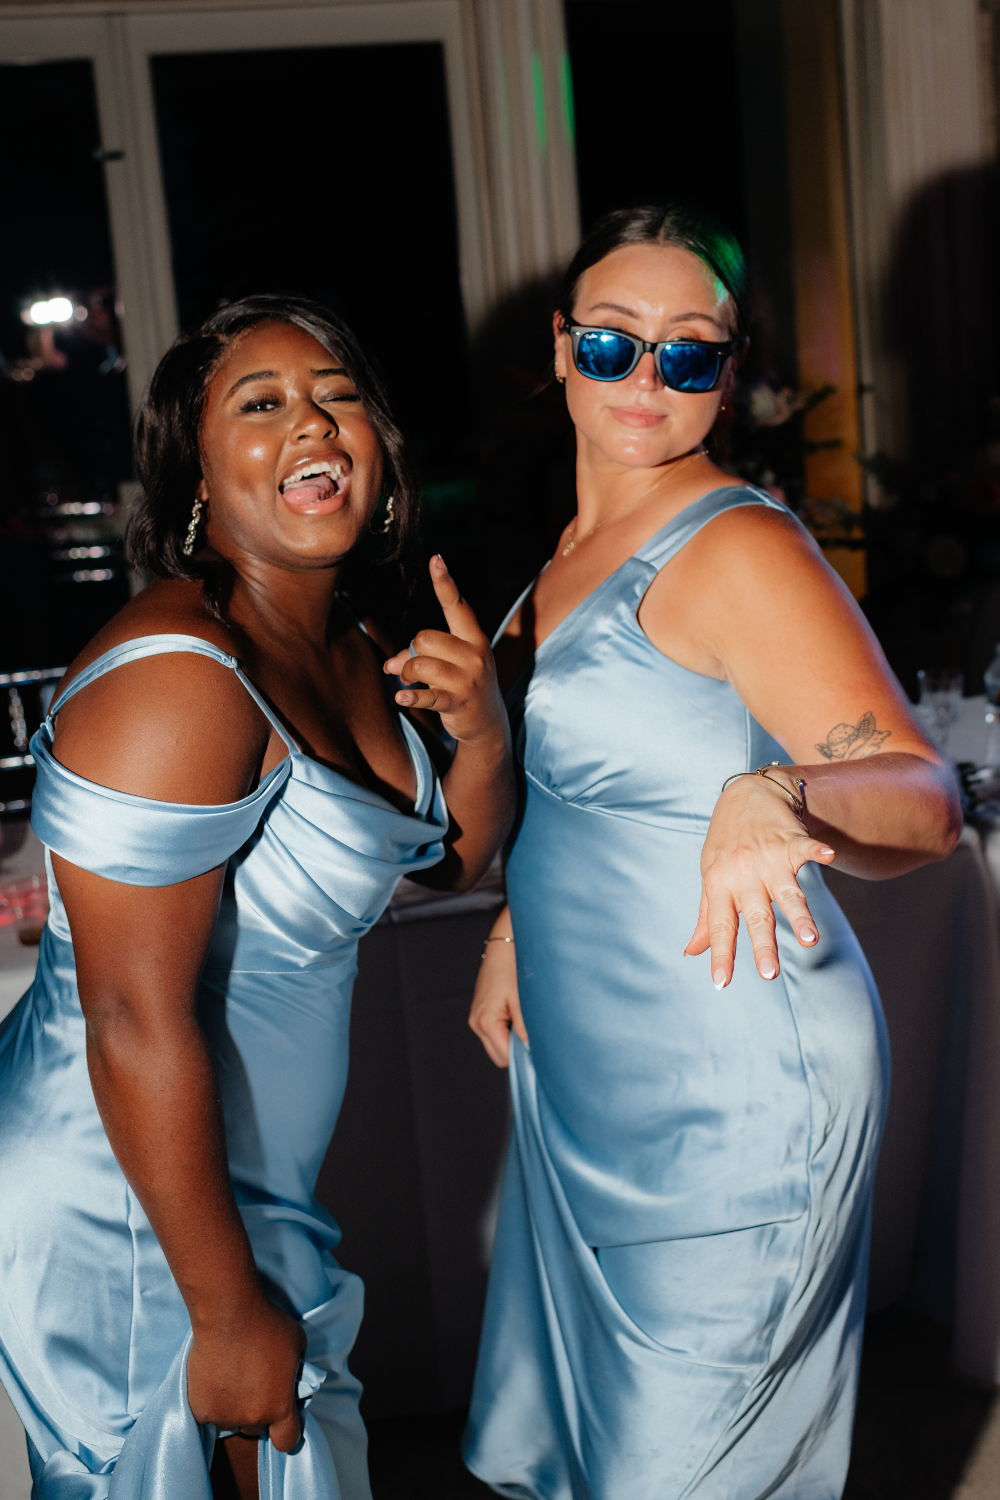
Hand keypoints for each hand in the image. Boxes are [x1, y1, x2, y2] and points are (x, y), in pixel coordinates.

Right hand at [187, 1297, 306, 1451]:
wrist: (228, 1313)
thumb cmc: (267, 1324)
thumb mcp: (298, 1344)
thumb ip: (297, 1369)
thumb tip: (293, 1378)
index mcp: (279, 1407)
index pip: (287, 1440)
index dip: (286, 1430)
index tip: (282, 1416)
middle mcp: (251, 1418)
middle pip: (256, 1427)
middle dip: (257, 1411)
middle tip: (252, 1383)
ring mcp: (223, 1415)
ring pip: (231, 1420)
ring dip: (233, 1406)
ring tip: (231, 1375)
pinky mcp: (199, 1408)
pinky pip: (208, 1414)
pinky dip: (211, 1401)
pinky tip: (214, 1377)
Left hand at [383, 556, 507, 746]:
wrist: (488, 723)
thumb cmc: (463, 684)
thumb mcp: (450, 664)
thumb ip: (421, 655)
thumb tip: (390, 665)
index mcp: (474, 638)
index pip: (458, 606)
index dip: (445, 583)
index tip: (435, 559)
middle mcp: (475, 655)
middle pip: (426, 638)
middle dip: (411, 652)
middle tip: (409, 668)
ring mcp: (468, 679)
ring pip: (421, 664)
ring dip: (407, 674)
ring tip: (408, 683)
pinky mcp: (458, 702)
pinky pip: (426, 696)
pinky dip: (410, 697)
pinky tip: (401, 698)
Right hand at [468, 919, 526, 1066]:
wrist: (502, 948)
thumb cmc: (511, 969)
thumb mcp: (522, 1000)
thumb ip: (525, 1028)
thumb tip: (531, 1049)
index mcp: (486, 1022)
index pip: (504, 1057)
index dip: (522, 1056)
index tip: (538, 1050)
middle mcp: (477, 1023)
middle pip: (498, 1056)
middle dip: (515, 1051)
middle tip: (533, 1036)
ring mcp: (476, 1018)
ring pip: (495, 1046)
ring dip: (511, 1040)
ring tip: (523, 1021)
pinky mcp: (479, 1013)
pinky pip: (493, 1033)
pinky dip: (506, 1031)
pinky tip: (516, 1016)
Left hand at [683, 773, 835, 987]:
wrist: (746, 794)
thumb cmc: (726, 842)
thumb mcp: (709, 876)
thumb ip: (706, 917)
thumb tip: (692, 952)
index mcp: (720, 885)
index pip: (719, 926)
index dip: (720, 954)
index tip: (721, 983)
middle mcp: (743, 875)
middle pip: (755, 916)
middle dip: (763, 945)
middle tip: (770, 974)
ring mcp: (768, 858)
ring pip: (786, 892)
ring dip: (799, 915)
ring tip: (811, 939)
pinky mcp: (790, 841)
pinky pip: (805, 847)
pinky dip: (818, 851)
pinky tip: (829, 855)